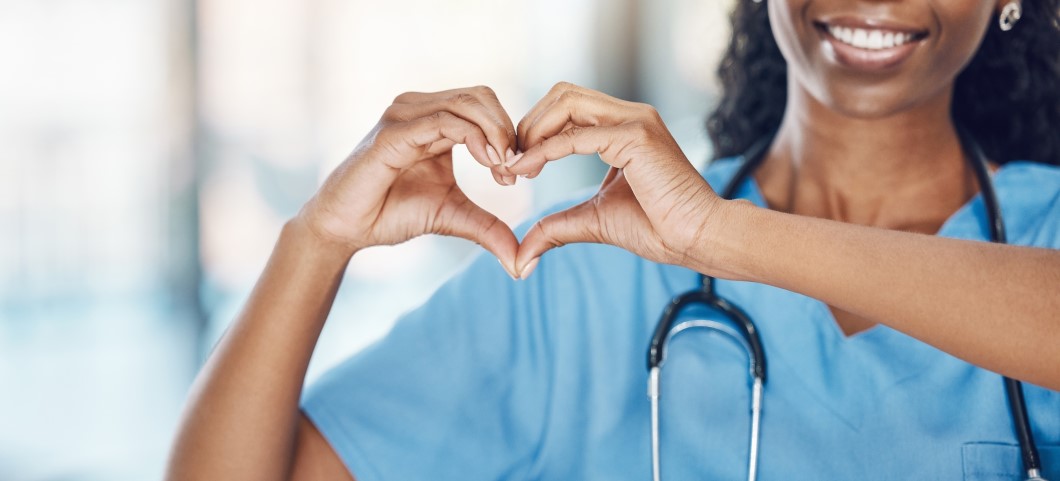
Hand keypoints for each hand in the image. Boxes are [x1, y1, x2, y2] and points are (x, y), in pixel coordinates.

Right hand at [298, 86, 522, 277]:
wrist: (347, 227)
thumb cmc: (392, 213)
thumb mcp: (452, 217)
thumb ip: (488, 228)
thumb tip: (522, 263)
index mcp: (434, 119)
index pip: (484, 105)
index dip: (509, 133)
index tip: (518, 173)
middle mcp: (419, 108)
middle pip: (481, 96)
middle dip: (507, 130)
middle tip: (516, 169)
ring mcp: (404, 115)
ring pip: (467, 103)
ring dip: (495, 133)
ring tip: (503, 168)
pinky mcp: (394, 132)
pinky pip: (443, 121)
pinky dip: (473, 138)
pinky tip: (487, 162)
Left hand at [507, 82, 722, 277]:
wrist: (697, 238)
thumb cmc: (658, 229)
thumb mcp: (594, 221)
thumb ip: (557, 227)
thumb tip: (521, 256)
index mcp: (623, 127)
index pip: (566, 107)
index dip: (533, 131)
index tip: (514, 166)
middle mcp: (629, 115)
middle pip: (562, 95)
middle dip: (528, 125)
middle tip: (510, 163)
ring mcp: (635, 121)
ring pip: (566, 102)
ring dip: (533, 130)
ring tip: (517, 164)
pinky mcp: (636, 137)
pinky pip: (576, 135)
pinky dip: (545, 150)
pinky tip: (527, 169)